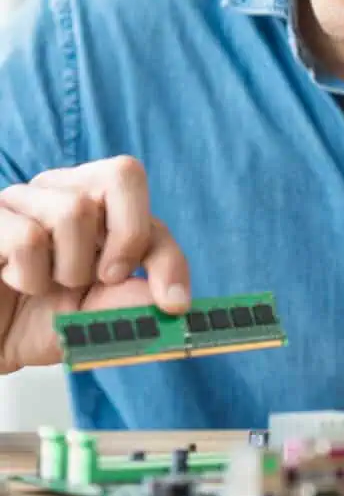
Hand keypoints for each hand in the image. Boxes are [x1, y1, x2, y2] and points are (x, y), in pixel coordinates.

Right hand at [0, 155, 190, 373]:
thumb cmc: (34, 321)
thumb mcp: (92, 319)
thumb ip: (130, 305)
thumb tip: (172, 302)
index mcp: (97, 203)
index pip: (153, 205)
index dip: (167, 251)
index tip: (175, 303)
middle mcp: (62, 189)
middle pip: (122, 174)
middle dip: (128, 235)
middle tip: (107, 279)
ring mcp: (23, 198)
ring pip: (74, 210)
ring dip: (68, 269)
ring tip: (45, 286)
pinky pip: (27, 239)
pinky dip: (29, 278)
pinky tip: (13, 281)